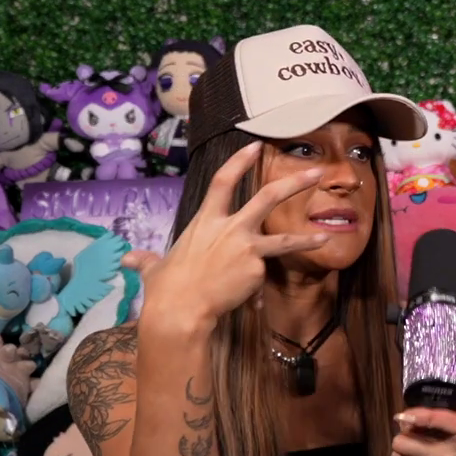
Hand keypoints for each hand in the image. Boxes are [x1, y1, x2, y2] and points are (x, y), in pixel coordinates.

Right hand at [121, 142, 329, 327]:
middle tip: (317, 172)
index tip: (255, 146)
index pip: (224, 181)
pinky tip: (244, 302)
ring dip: (307, 239)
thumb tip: (129, 260)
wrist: (181, 308)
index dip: (240, 162)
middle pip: (268, 197)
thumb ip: (147, 260)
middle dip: (295, 183)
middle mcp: (230, 227)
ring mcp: (247, 247)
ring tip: (325, 237)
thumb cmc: (166, 288)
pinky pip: (261, 280)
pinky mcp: (257, 269)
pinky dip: (254, 293)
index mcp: (206, 220)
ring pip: (285, 239)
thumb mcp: (155, 268)